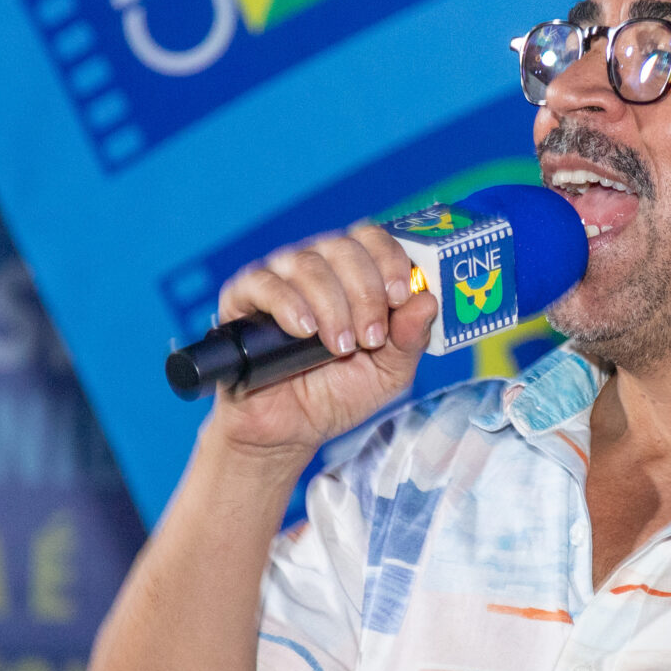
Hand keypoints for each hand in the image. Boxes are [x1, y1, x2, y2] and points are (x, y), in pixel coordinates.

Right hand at [208, 224, 437, 459]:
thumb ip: (410, 340)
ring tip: (339, 347)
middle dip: (365, 292)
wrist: (289, 432)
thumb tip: (428, 300)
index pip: (371, 239)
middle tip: (370, 337)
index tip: (400, 297)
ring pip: (308, 264)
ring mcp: (278, 279)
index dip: (390, 260)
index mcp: (352, 275)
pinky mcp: (241, 299)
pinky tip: (304, 332)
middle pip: (343, 248)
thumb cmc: (337, 394)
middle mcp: (315, 268)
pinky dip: (289, 304)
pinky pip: (263, 283)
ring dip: (333, 306)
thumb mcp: (388, 373)